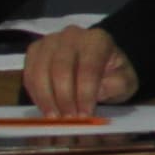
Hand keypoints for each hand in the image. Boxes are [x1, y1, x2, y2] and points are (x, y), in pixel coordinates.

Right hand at [20, 25, 139, 114]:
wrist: (99, 65)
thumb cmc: (112, 75)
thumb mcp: (126, 81)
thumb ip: (118, 85)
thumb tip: (99, 91)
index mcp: (98, 40)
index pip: (88, 67)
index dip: (85, 93)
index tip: (85, 115)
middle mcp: (71, 35)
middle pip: (60, 68)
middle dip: (64, 98)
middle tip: (69, 119)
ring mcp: (50, 41)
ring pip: (40, 71)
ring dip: (46, 98)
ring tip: (55, 117)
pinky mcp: (35, 51)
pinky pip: (29, 74)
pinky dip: (35, 94)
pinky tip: (45, 107)